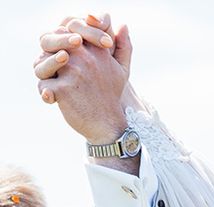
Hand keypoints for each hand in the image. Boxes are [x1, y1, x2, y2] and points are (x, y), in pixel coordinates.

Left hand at [34, 14, 130, 143]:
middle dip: (49, 54)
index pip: (70, 28)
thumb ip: (122, 46)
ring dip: (44, 74)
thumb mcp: (121, 70)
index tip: (67, 54)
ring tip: (54, 84)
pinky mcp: (63, 90)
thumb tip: (123, 25)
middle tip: (55, 69)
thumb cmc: (111, 96)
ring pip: (42, 62)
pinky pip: (43, 85)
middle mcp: (84, 58)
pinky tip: (55, 100)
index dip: (62, 37)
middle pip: (51, 41)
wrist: (109, 125)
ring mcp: (73, 72)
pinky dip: (47, 94)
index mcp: (96, 50)